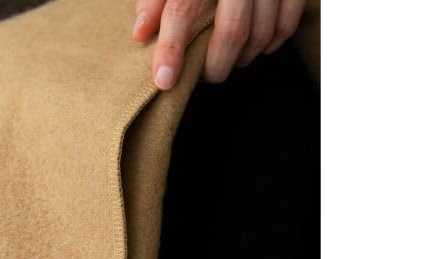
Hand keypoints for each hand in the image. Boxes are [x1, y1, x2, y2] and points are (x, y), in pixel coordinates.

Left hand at [133, 0, 304, 88]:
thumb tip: (141, 33)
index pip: (183, 6)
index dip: (172, 47)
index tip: (164, 80)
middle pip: (231, 30)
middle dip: (215, 65)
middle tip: (204, 75)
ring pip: (261, 32)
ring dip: (242, 58)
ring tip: (226, 61)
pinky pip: (287, 25)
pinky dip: (269, 44)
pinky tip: (255, 48)